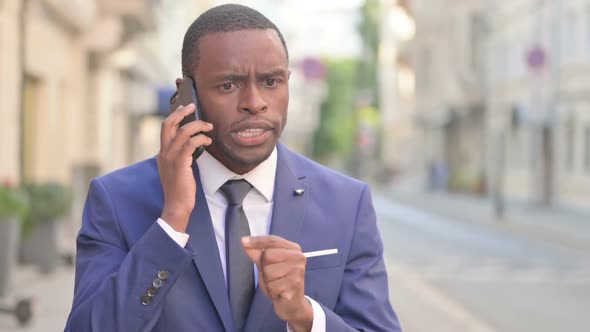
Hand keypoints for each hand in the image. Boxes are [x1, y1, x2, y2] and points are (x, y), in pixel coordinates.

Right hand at [158, 104, 212, 232]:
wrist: (177, 205)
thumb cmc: (180, 189)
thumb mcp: (178, 168)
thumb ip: (181, 156)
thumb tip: (194, 143)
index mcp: (162, 153)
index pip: (165, 128)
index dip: (174, 115)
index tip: (184, 108)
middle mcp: (164, 153)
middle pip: (168, 124)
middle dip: (181, 112)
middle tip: (192, 106)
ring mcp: (170, 158)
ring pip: (183, 131)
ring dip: (198, 126)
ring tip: (208, 127)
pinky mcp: (180, 163)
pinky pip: (191, 143)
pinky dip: (201, 139)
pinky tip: (209, 141)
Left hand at [242, 235, 312, 331]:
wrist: (291, 303)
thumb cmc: (279, 281)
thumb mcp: (267, 265)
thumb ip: (257, 253)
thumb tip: (244, 240)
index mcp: (294, 249)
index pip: (272, 240)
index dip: (257, 241)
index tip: (243, 241)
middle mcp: (299, 257)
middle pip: (267, 255)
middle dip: (264, 267)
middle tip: (272, 275)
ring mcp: (298, 271)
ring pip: (268, 271)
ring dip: (267, 281)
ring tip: (276, 284)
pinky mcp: (295, 285)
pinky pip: (272, 285)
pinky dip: (271, 290)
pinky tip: (279, 292)